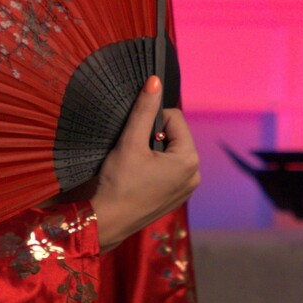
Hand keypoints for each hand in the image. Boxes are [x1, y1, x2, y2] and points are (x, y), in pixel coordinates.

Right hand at [91, 77, 200, 251]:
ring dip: (153, 152)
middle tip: (133, 153)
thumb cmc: (119, 183)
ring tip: (135, 166)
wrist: (107, 222)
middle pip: (174, 136)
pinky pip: (169, 171)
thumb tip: (155, 80)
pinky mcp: (176, 198)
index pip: (174, 118)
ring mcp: (187, 189)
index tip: (135, 137)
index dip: (151, 120)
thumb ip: (144, 109)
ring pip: (170, 153)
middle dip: (153, 137)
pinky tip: (138, 178)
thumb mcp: (131, 141)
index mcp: (189, 159)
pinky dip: (155, 168)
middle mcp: (195, 174)